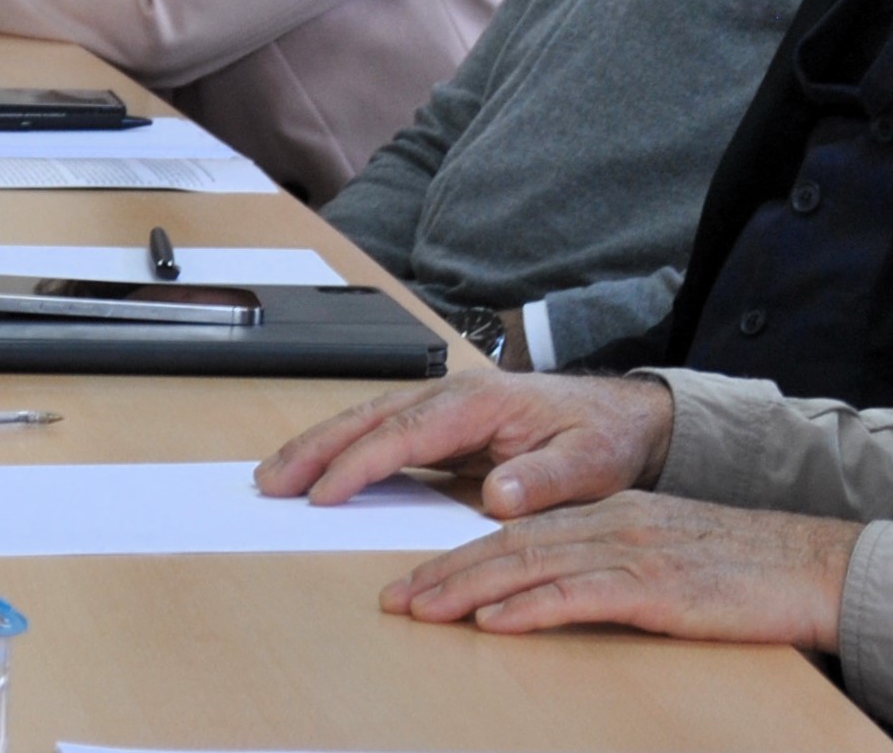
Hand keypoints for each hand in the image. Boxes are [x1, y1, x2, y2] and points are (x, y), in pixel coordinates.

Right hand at [256, 371, 674, 519]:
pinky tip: (318, 470)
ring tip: (275, 476)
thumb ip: (545, 479)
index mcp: (479, 402)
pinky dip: (342, 450)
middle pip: (367, 419)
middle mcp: (451, 395)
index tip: (323, 494)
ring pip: (364, 421)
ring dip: (318, 447)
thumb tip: (500, 496)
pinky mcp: (441, 423)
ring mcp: (442, 406)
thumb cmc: (603, 439)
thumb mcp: (590, 465)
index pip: (404, 435)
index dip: (359, 465)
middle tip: (271, 481)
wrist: (621, 419)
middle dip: (315, 449)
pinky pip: (380, 434)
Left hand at [377, 492, 857, 650]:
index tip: (411, 583)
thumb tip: (546, 592)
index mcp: (606, 514)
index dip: (456, 559)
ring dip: (466, 590)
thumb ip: (605, 564)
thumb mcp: (661, 556)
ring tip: (420, 610)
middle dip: (441, 574)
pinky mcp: (656, 585)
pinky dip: (528, 608)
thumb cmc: (743, 571)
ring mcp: (630, 550)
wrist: (814, 567)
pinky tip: (493, 621)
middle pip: (504, 547)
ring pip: (527, 567)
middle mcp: (607, 524)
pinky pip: (577, 596)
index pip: (512, 534)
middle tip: (393, 599)